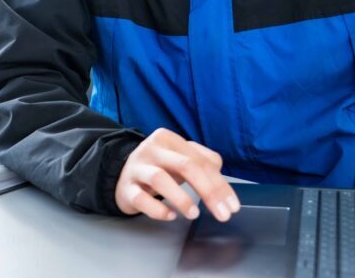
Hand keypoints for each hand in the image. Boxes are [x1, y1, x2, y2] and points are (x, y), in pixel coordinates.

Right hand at [115, 128, 239, 221]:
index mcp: (168, 139)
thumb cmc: (159, 167)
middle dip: (208, 191)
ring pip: (160, 179)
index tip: (232, 206)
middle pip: (185, 166)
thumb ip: (203, 162)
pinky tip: (170, 215)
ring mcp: (137, 168)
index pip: (200, 160)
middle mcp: (151, 149)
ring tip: (194, 213)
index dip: (220, 184)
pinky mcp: (126, 187)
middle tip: (222, 214)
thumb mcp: (180, 158)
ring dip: (181, 198)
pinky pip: (141, 198)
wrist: (123, 174)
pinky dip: (157, 209)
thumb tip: (221, 179)